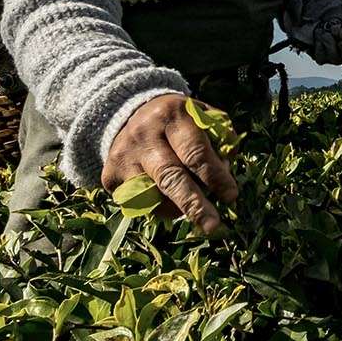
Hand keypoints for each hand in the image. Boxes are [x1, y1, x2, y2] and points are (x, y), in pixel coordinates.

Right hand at [101, 95, 237, 234]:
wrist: (129, 115)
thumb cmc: (177, 121)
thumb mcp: (200, 117)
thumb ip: (219, 139)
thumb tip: (225, 172)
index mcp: (172, 115)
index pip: (195, 151)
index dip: (214, 176)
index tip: (231, 196)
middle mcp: (144, 135)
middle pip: (170, 177)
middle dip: (194, 204)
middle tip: (213, 225)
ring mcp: (124, 157)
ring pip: (153, 196)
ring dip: (178, 208)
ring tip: (193, 208)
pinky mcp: (110, 176)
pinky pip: (139, 203)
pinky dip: (159, 208)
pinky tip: (169, 199)